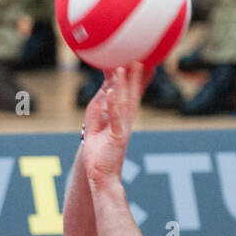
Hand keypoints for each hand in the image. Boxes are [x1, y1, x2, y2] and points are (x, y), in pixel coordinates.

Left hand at [82, 64, 143, 185]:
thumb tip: (99, 96)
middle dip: (135, 77)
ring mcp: (122, 129)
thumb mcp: (94, 129)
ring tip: (123, 67)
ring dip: (123, 85)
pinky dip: (112, 105)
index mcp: (122, 120)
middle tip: (139, 57)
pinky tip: (110, 91)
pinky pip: (114, 118)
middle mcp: (126, 123)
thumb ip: (97, 113)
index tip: (141, 63)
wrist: (101, 178)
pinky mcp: (116, 138)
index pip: (130, 96)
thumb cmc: (98, 157)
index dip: (136, 80)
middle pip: (132, 95)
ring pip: (124, 103)